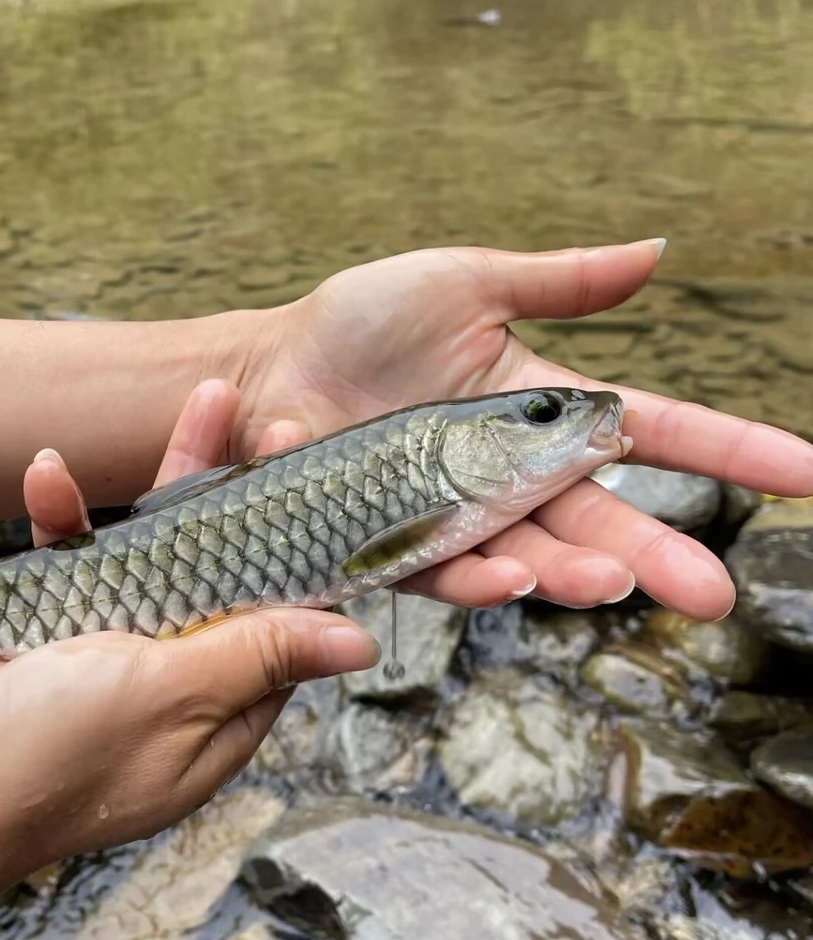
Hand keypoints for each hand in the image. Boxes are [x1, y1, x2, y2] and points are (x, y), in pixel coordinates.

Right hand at [0, 449, 377, 892]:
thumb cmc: (48, 757)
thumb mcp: (170, 696)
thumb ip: (259, 655)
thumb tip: (361, 646)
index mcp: (219, 717)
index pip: (282, 631)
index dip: (301, 561)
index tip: (322, 491)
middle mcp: (172, 686)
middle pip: (223, 579)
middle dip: (245, 501)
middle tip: (274, 425)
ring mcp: (108, 656)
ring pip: (155, 556)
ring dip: (168, 486)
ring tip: (203, 400)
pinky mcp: (47, 628)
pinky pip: (72, 562)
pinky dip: (62, 520)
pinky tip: (48, 474)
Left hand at [223, 242, 812, 620]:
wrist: (271, 368)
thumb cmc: (360, 322)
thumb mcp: (466, 282)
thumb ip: (557, 282)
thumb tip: (656, 252)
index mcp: (538, 412)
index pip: (649, 432)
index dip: (727, 452)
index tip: (806, 474)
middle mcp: (506, 475)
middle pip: (599, 516)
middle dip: (659, 554)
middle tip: (712, 594)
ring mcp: (451, 514)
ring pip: (528, 557)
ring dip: (571, 573)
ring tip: (612, 581)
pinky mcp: (392, 543)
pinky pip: (440, 568)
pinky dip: (472, 577)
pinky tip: (506, 578)